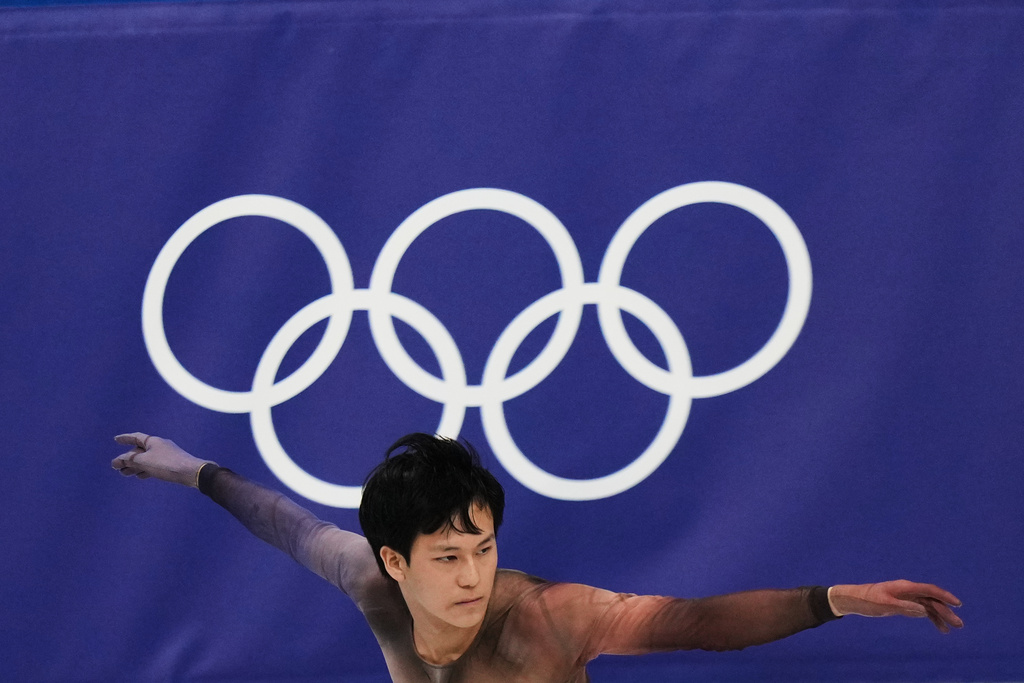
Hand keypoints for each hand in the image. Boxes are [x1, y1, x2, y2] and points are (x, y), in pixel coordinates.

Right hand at [111, 432, 214, 487]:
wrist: (190, 472)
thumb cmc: (166, 464)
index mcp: (153, 441)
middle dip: (127, 458)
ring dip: (134, 466)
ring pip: (146, 460)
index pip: (136, 437)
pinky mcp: (170, 464)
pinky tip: (140, 476)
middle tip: (116, 467)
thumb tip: (118, 460)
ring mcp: (165, 455)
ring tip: (124, 474)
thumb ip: (129, 460)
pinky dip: (145, 470)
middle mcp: (159, 446)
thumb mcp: (144, 461)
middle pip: (139, 451)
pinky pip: (154, 466)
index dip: (125, 438)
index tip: (116, 440)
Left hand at [828, 580, 962, 632]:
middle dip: (946, 611)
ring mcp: (906, 597)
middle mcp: (908, 590)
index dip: (944, 596)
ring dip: (940, 616)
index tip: (958, 604)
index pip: (929, 590)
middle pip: (931, 599)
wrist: (853, 600)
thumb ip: (904, 607)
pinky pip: (920, 610)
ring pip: (928, 606)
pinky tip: (939, 627)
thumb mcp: (884, 604)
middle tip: (959, 624)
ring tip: (950, 629)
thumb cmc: (866, 600)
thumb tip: (924, 611)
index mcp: (904, 587)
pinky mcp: (903, 604)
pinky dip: (930, 618)